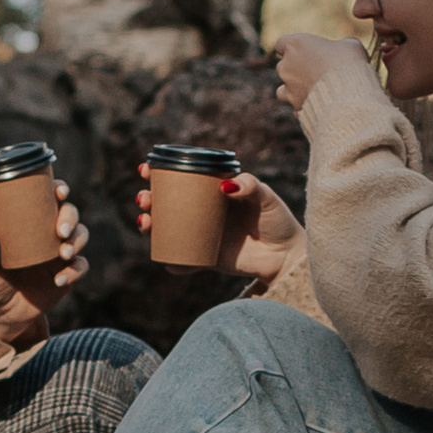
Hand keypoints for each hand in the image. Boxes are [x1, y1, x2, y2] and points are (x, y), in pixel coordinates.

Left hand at [0, 203, 88, 348]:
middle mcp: (47, 233)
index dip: (59, 189)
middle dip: (70, 218)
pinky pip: (80, 267)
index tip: (59, 191)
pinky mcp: (67, 274)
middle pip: (70, 214)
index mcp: (29, 222)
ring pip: (81, 236)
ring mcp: (59, 253)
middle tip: (60, 231)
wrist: (0, 313)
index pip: (48, 198)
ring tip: (64, 254)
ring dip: (77, 241)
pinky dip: (74, 271)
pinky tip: (58, 280)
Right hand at [137, 163, 302, 280]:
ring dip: (149, 226)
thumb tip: (225, 187)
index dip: (159, 173)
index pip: (181, 178)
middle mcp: (202, 212)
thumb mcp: (266, 197)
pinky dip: (172, 262)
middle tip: (145, 199)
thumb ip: (249, 186)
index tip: (146, 170)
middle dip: (147, 199)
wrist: (287, 255)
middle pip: (166, 204)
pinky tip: (167, 260)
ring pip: (167, 230)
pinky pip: (183, 261)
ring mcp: (202, 235)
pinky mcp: (206, 258)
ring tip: (146, 222)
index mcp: (212, 191)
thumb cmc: (278, 220)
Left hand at [272, 30, 365, 113]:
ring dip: (295, 91)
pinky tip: (319, 109)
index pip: (282, 43)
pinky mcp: (296, 108)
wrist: (349, 97)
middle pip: (284, 66)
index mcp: (294, 45)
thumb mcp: (350, 46)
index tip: (305, 51)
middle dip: (297, 70)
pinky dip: (304, 108)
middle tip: (317, 72)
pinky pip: (296, 108)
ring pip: (283, 90)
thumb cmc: (349, 65)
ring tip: (314, 93)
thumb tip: (345, 49)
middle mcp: (286, 67)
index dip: (293, 48)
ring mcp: (288, 90)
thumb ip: (340, 46)